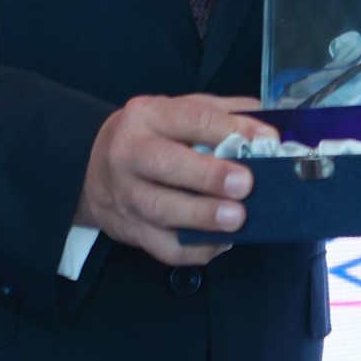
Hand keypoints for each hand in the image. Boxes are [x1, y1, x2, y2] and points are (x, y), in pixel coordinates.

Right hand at [76, 94, 276, 265]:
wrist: (93, 170)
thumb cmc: (150, 136)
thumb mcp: (177, 110)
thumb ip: (220, 112)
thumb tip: (266, 126)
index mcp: (147, 116)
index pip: (191, 117)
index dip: (230, 128)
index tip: (265, 139)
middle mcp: (129, 154)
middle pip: (165, 165)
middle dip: (209, 176)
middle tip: (245, 184)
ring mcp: (126, 195)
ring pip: (161, 210)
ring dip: (203, 217)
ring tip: (237, 218)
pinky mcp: (131, 231)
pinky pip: (163, 248)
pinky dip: (195, 250)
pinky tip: (221, 242)